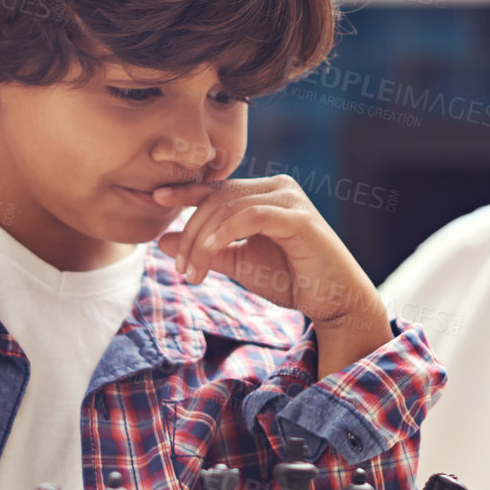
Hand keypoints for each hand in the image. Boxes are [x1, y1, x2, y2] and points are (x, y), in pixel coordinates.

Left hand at [152, 175, 392, 377]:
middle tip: (179, 269)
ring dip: (203, 241)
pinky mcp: (298, 218)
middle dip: (190, 233)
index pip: (217, 188)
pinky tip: (209, 253)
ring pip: (229, 207)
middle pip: (217, 199)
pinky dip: (224, 233)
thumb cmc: (292, 280)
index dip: (185, 192)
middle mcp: (278, 188)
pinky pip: (250, 216)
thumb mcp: (240, 264)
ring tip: (192, 272)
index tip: (155, 198)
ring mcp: (289, 199)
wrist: (334, 302)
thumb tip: (162, 241)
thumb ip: (206, 251)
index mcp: (265, 194)